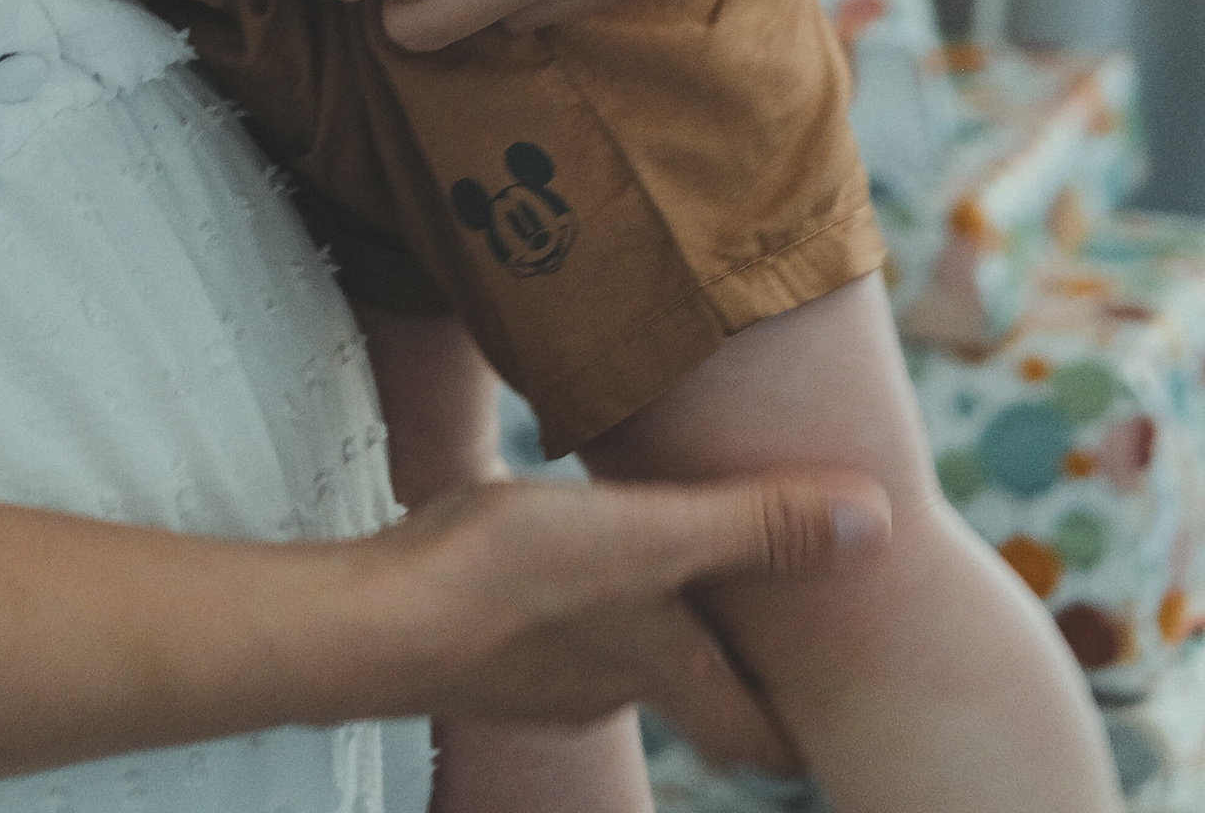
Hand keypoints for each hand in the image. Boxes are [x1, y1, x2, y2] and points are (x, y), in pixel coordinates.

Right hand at [352, 465, 886, 758]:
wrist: (381, 618)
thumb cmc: (518, 584)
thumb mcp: (652, 538)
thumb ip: (757, 528)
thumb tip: (879, 525)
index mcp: (667, 673)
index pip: (755, 735)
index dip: (798, 732)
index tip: (836, 707)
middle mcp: (612, 686)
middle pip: (692, 690)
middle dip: (727, 655)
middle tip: (764, 604)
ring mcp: (543, 669)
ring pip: (622, 649)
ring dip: (652, 611)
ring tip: (670, 547)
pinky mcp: (489, 638)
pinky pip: (559, 619)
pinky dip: (583, 589)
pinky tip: (563, 537)